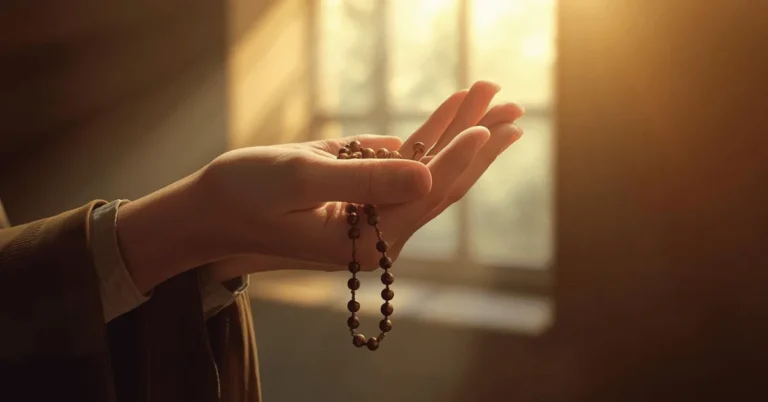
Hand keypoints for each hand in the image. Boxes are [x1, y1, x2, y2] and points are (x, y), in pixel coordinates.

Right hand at [205, 81, 524, 280]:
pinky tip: (452, 112)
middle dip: (476, 143)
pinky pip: (402, 161)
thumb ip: (365, 179)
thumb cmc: (246, 194)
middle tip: (514, 108)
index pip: (425, 199)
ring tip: (493, 96)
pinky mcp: (362, 192)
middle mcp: (376, 232)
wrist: (213, 207)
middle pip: (440, 185)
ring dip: (458, 131)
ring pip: (427, 169)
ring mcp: (371, 212)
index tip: (487, 126)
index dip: (459, 161)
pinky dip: (425, 134)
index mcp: (363, 242)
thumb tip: (429, 177)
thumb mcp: (301, 181)